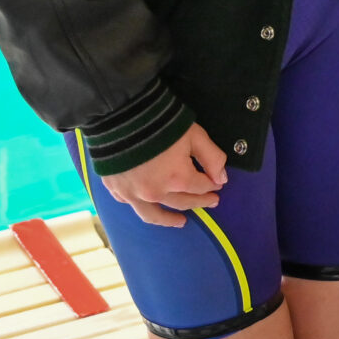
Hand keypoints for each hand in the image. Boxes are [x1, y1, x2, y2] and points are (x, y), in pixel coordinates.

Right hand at [103, 123, 228, 228]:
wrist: (121, 117)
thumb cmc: (163, 124)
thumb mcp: (195, 136)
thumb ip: (212, 158)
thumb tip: (221, 179)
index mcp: (177, 179)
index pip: (201, 187)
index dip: (212, 185)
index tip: (218, 185)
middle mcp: (156, 193)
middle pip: (182, 202)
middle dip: (199, 202)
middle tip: (210, 202)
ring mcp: (133, 194)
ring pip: (154, 215)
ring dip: (169, 220)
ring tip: (181, 222)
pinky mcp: (116, 190)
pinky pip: (132, 205)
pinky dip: (143, 207)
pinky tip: (150, 206)